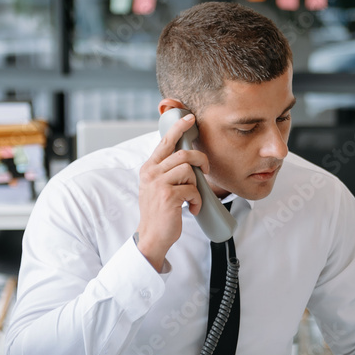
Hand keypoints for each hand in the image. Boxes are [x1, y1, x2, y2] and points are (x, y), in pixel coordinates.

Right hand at [136, 113, 209, 271]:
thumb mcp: (157, 187)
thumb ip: (167, 170)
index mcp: (149, 168)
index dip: (178, 128)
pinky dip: (196, 200)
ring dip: (196, 185)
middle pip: (183, 154)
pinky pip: (192, 190)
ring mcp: (158, 183)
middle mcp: (151, 173)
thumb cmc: (160, 212)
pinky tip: (191, 209)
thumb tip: (188, 157)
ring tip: (191, 198)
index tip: (190, 118)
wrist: (152, 236)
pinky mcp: (168, 195)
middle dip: (200, 160)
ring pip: (188, 171)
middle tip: (205, 170)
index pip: (165, 142)